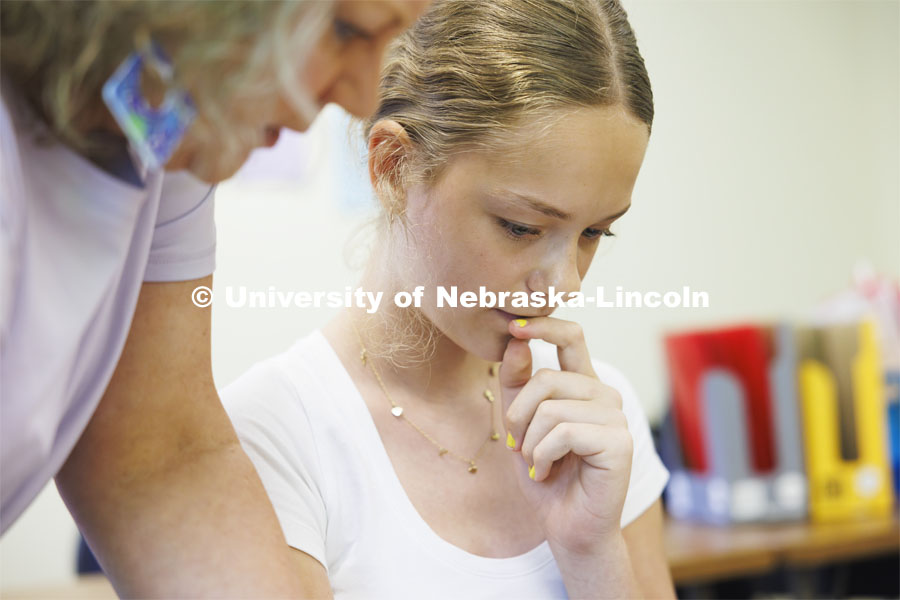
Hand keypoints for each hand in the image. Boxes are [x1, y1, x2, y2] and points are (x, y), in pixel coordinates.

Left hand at [500, 317, 632, 555]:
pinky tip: (547, 472)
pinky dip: (543, 456)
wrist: (565, 526)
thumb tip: (516, 341)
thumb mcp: (519, 424)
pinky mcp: (619, 442)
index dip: (544, 326)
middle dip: (519, 415)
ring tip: (537, 463)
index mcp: (583, 385)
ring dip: (530, 442)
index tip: (514, 326)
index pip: (572, 338)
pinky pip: (564, 432)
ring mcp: (616, 417)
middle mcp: (604, 395)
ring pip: (551, 408)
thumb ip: (516, 384)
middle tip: (518, 446)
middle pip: (546, 379)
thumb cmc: (544, 474)